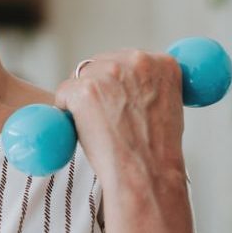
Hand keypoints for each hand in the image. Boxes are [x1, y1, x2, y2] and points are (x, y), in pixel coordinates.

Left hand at [55, 49, 186, 191]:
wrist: (148, 172)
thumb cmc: (157, 149)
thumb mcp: (167, 105)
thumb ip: (147, 85)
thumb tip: (124, 81)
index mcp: (163, 63)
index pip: (126, 59)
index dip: (118, 82)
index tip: (119, 99)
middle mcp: (137, 60)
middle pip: (99, 64)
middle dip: (96, 87)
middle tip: (104, 117)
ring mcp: (109, 73)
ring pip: (80, 78)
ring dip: (81, 99)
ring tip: (100, 127)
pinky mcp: (83, 89)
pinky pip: (64, 93)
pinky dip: (66, 110)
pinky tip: (83, 129)